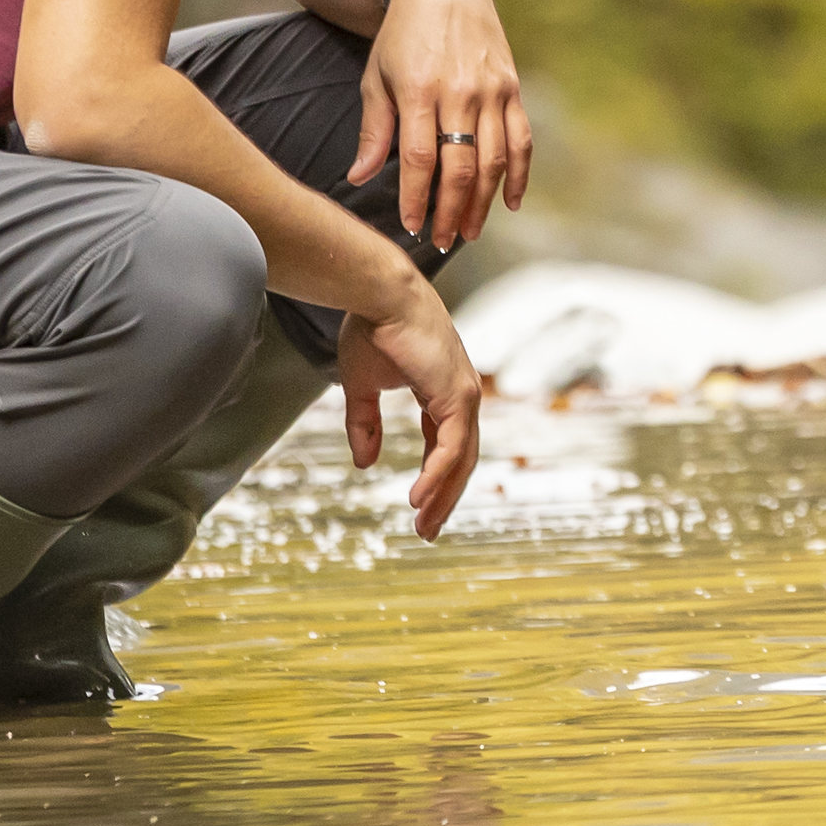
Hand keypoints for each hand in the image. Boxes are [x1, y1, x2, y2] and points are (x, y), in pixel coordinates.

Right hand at [334, 278, 483, 539]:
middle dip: (443, 497)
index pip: (444, 446)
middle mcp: (460, 395)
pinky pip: (451, 448)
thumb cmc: (372, 328)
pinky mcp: (458, 395)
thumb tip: (365, 462)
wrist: (379, 294)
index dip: (433, 479)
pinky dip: (438, 476)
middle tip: (427, 530)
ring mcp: (464, 395)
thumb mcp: (362, 386)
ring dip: (442, 496)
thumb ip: (365, 424)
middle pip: (459, 460)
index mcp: (442, 392)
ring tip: (424, 525)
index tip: (418, 509)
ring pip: (460, 460)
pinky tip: (419, 498)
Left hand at [350, 0, 530, 255]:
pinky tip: (510, 203)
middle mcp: (460, 92)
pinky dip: (519, 174)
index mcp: (420, 90)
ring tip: (469, 232)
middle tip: (443, 242)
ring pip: (493, 159)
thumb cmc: (402, 35)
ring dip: (482, 202)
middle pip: (460, 166)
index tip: (412, 226)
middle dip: (451, 211)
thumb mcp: (377, 76)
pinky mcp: (512, 88)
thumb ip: (374, 129)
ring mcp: (492, 90)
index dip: (416, 198)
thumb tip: (358, 177)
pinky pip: (522, 139)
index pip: (419, 158)